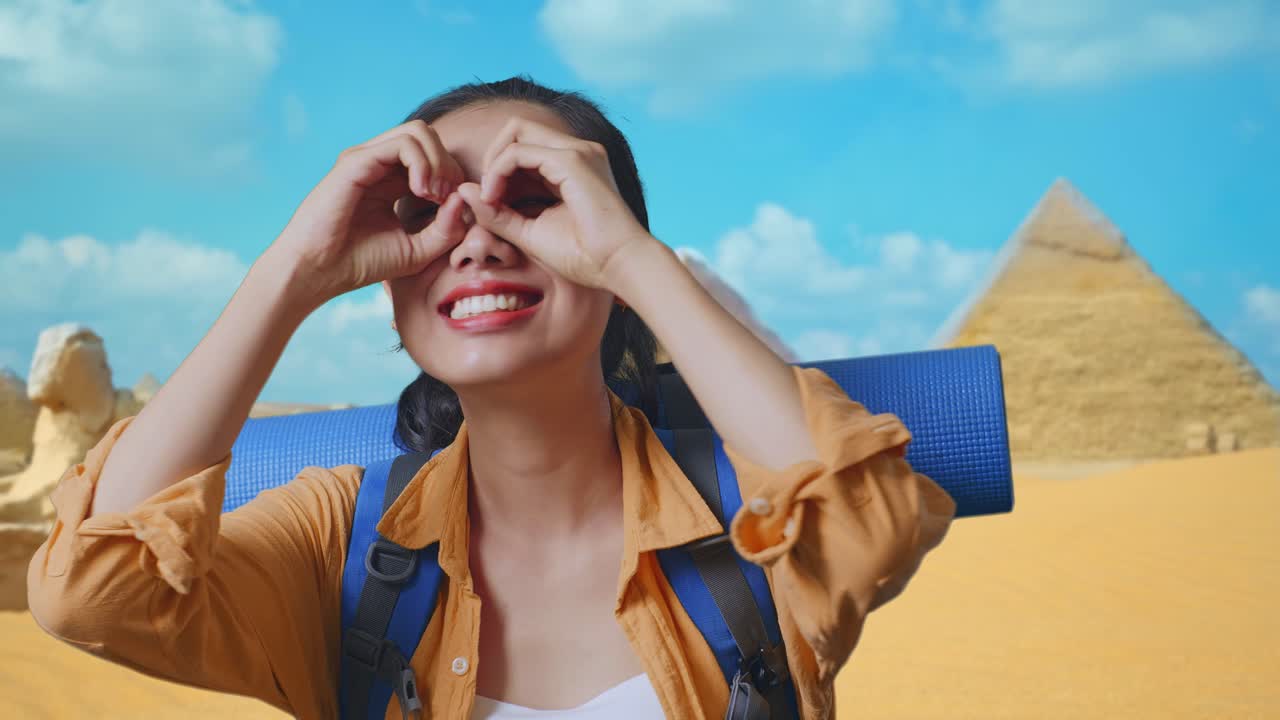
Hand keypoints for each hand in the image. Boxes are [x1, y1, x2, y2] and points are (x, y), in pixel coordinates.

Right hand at [267, 120, 471, 308]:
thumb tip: (464, 197)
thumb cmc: (362, 262)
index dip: (454, 177)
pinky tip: (423, 190)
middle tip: (448, 199)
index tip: (456, 209)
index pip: (435, 157)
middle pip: (430, 138)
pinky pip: (402, 144)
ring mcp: (366, 158)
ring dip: (438, 160)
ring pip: (419, 132)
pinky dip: (422, 163)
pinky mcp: (356, 160)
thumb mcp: (419, 250)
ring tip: (435, 194)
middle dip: (449, 165)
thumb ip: (447, 228)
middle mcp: (379, 164)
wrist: (318, 272)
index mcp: (392, 180)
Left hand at [454, 117, 655, 290]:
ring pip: (516, 131)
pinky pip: (518, 150)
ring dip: (493, 161)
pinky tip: (494, 196)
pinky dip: (498, 170)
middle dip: (491, 156)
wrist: (619, 266)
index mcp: (572, 166)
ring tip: (489, 196)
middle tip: (484, 193)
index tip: (489, 203)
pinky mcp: (571, 160)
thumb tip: (463, 190)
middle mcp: (577, 151)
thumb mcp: (530, 232)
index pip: (523, 147)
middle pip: (517, 129)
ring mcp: (577, 151)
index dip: (498, 169)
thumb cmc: (584, 257)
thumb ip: (498, 212)